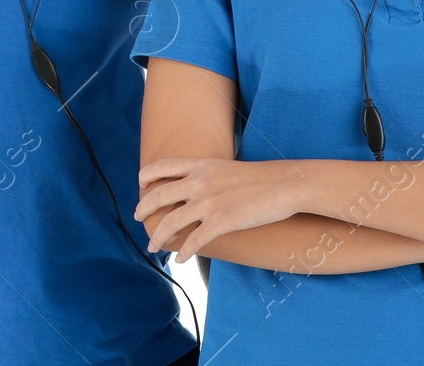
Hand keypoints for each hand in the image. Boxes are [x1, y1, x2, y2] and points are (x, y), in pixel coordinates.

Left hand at [135, 157, 297, 261]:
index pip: (162, 166)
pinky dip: (184, 252)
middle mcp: (199, 182)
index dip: (146, 176)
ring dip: (158, 237)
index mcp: (201, 166)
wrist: (285, 183)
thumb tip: (195, 188)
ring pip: (170, 222)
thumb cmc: (260, 177)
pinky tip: (181, 258)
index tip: (141, 185)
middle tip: (138, 217)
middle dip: (144, 208)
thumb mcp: (226, 168)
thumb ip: (207, 175)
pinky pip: (194, 240)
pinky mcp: (221, 221)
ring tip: (153, 246)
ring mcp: (209, 202)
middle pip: (158, 195)